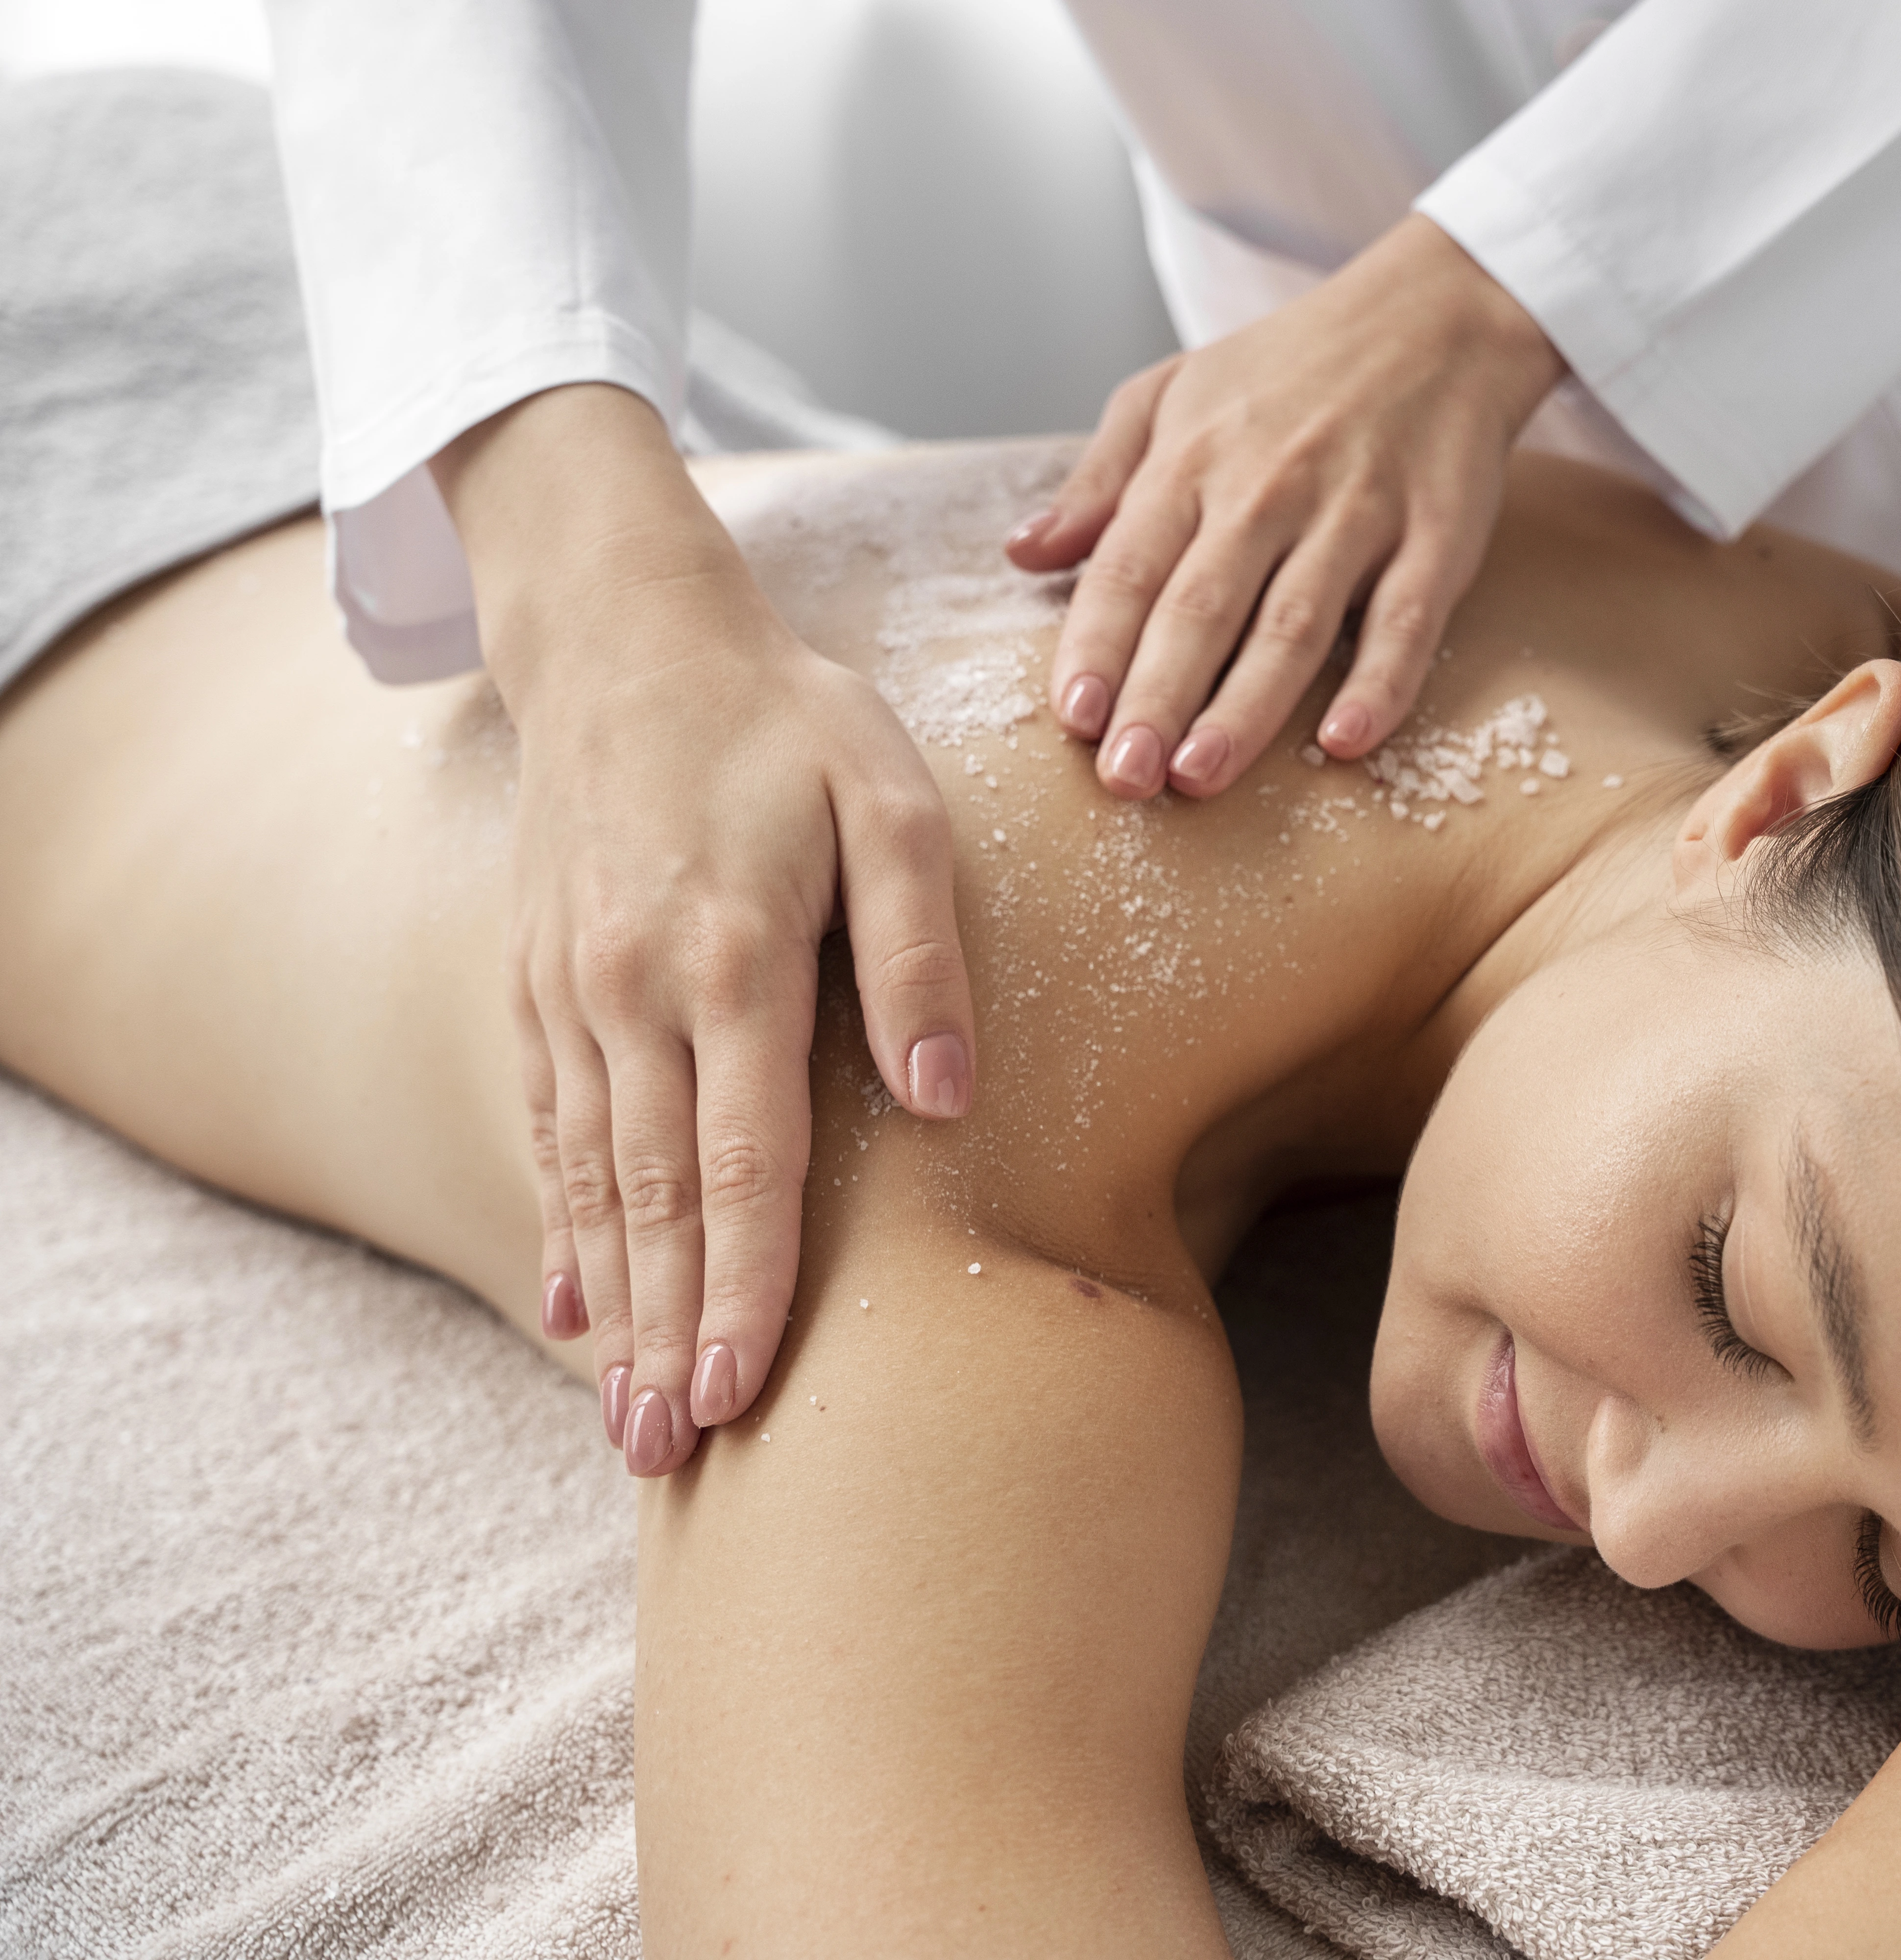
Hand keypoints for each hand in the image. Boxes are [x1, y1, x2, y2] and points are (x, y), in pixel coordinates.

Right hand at [435, 385, 977, 1476]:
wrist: (627, 637)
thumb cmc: (787, 720)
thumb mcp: (891, 801)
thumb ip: (918, 951)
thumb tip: (946, 1099)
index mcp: (729, 957)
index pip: (740, 1163)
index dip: (745, 1287)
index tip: (745, 1395)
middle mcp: (629, 989)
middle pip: (650, 1200)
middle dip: (665, 1334)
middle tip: (671, 1458)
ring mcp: (568, 991)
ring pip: (589, 1181)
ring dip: (608, 1306)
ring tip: (623, 1420)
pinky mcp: (536, 982)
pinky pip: (549, 1127)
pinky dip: (560, 1222)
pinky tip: (568, 1302)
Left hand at [1010, 212, 1565, 799]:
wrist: (1437, 314)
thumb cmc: (1293, 366)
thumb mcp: (1174, 393)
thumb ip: (1100, 479)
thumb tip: (1025, 555)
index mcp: (1194, 458)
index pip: (1130, 568)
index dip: (1098, 647)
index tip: (1074, 721)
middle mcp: (1269, 487)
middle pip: (1201, 607)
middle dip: (1156, 697)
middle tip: (1124, 779)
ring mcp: (1357, 513)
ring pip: (1292, 624)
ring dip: (1246, 707)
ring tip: (1200, 776)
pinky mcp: (1439, 536)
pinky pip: (1407, 620)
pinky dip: (1379, 682)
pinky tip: (1345, 742)